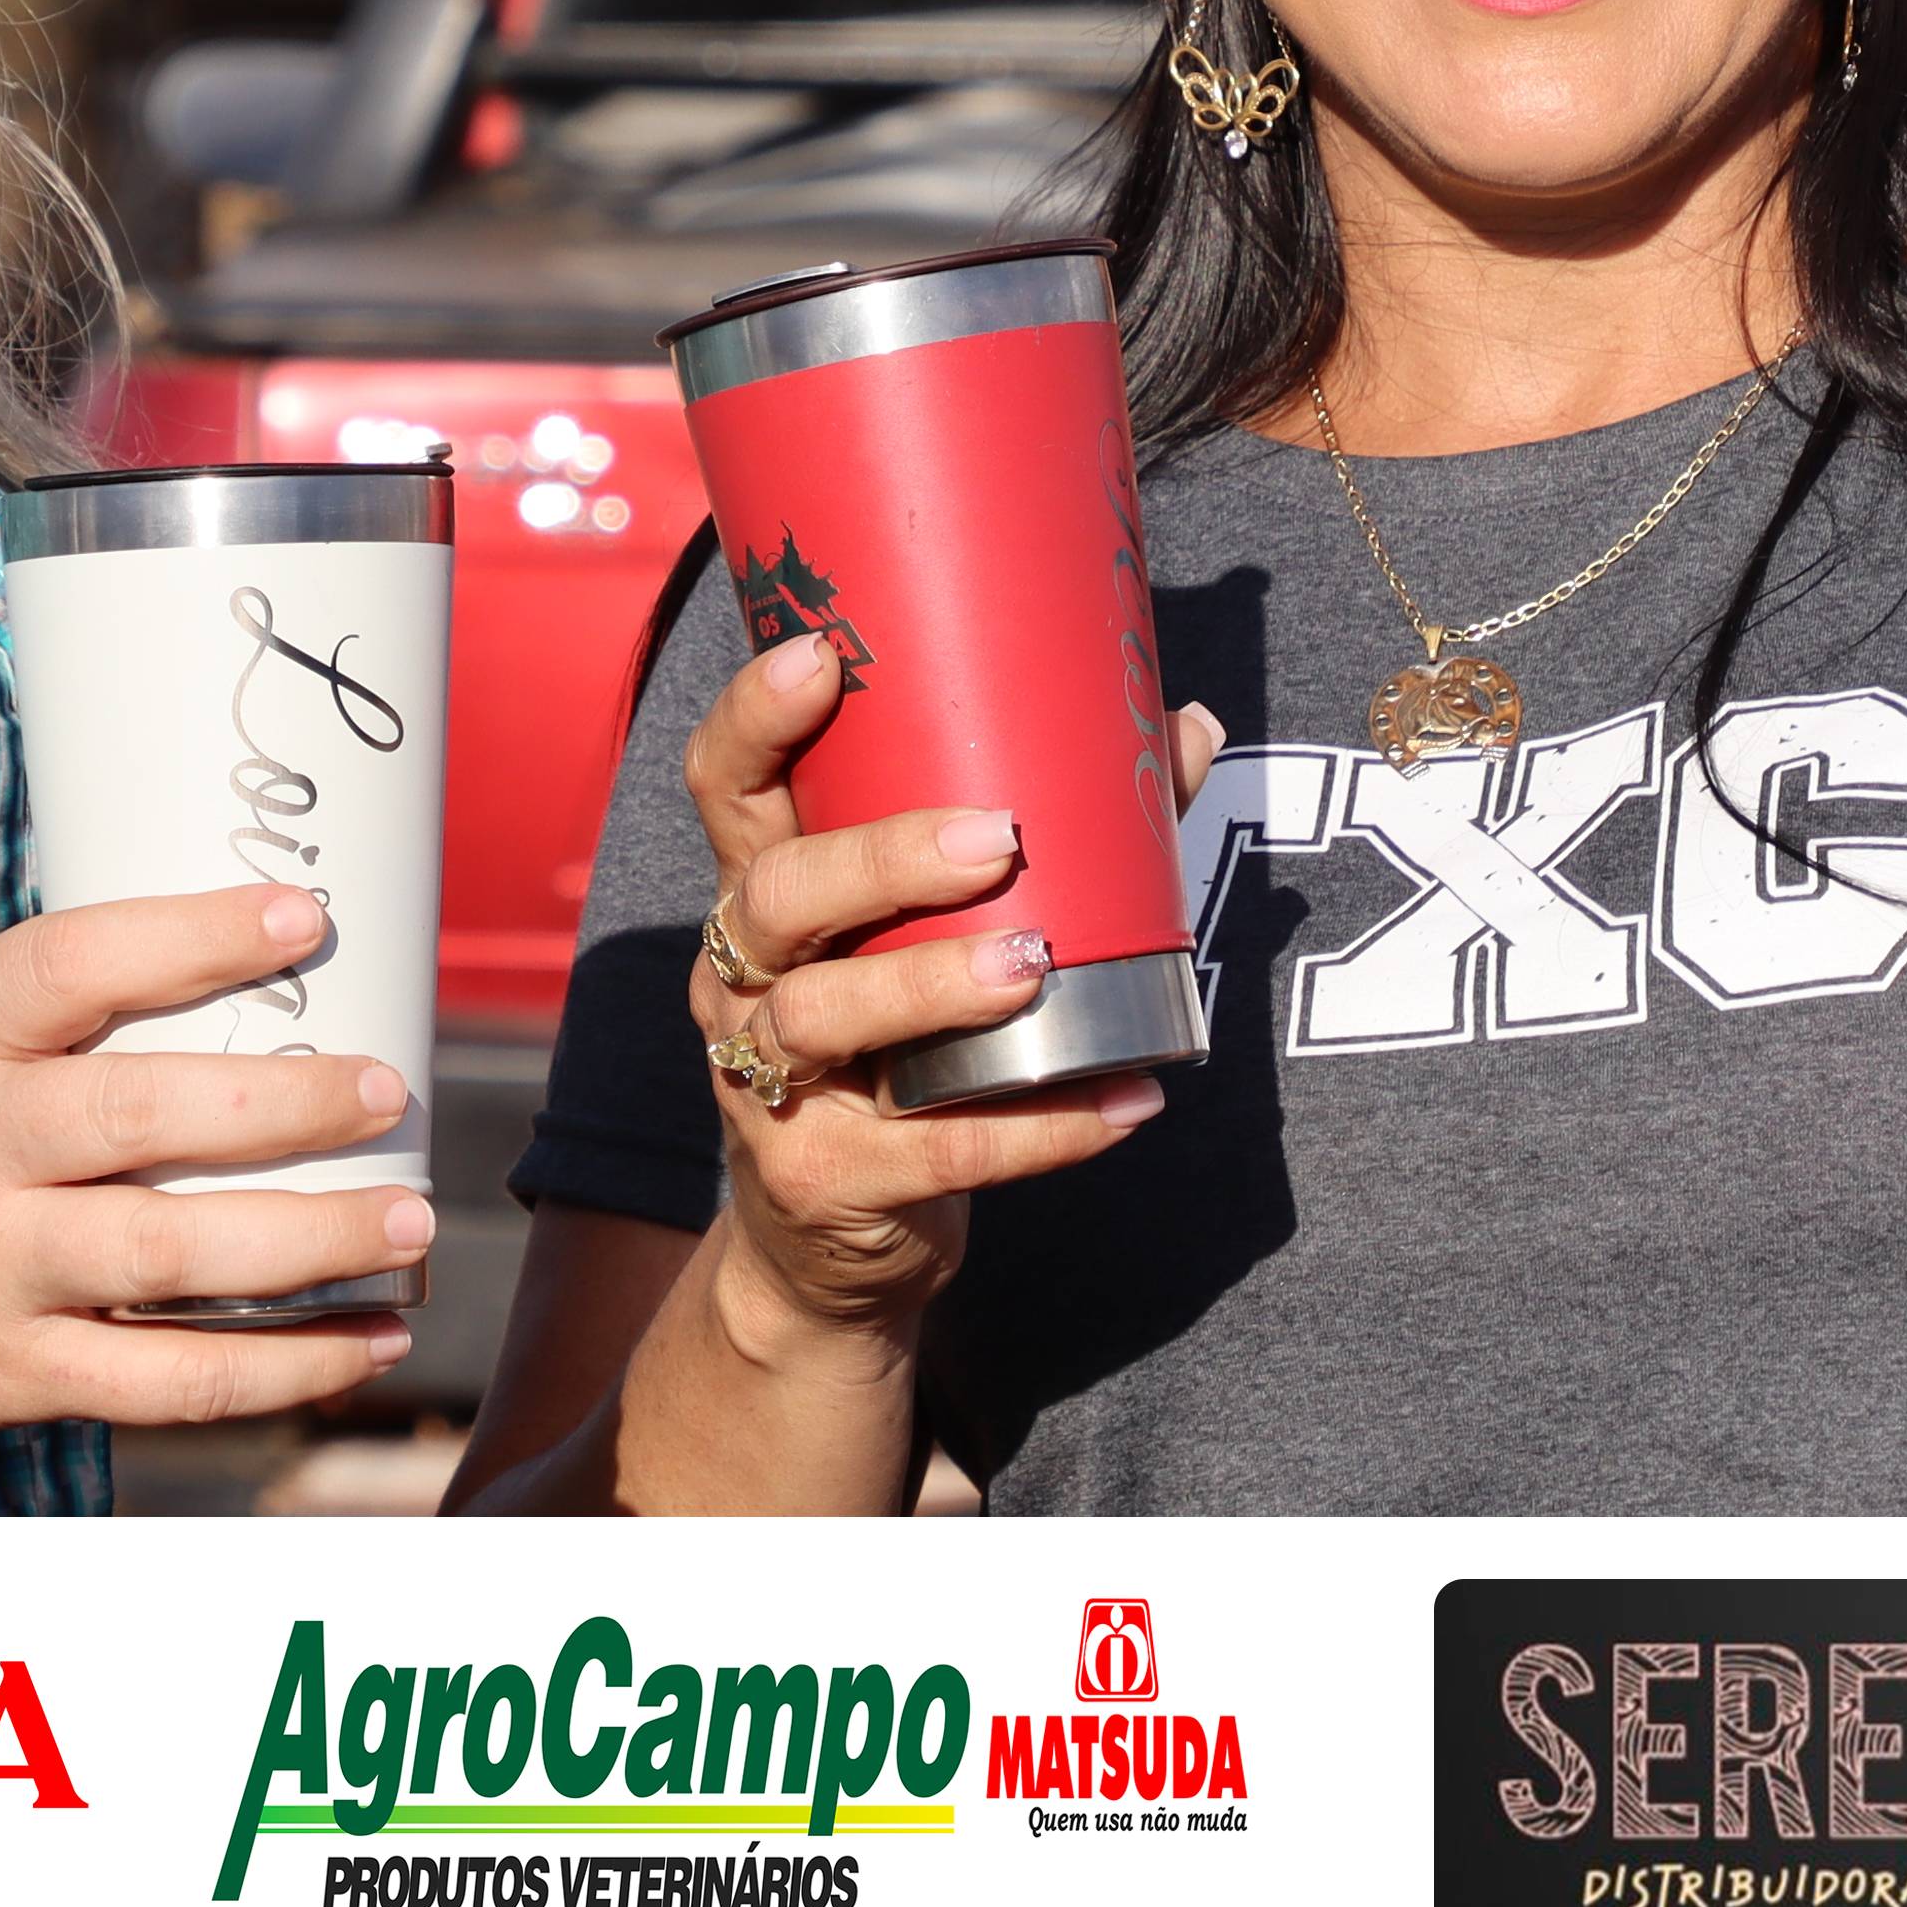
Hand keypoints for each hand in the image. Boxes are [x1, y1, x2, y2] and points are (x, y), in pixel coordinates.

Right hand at [0, 886, 433, 1454]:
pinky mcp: (16, 1373)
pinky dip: (282, 1369)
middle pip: (139, 1115)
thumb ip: (52, 1015)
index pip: (68, 964)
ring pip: (170, 1255)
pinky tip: (368, 1341)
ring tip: (409, 1219)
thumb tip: (247, 952)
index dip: (189, 936)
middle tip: (387, 1089)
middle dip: (283, 1105)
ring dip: (310, 1241)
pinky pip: (168, 1379)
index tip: (301, 919)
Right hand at [676, 638, 1213, 1376]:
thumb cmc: (901, 1053)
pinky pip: (931, 1150)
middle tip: (998, 842)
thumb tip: (1180, 727)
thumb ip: (1051, 836)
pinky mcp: (817, 1179)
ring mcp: (765, 1082)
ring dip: (933, 986)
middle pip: (779, 896)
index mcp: (765, 894)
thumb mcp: (935, 942)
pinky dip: (1036, 1129)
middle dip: (882, 860)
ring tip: (1036, 968)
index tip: (820, 656)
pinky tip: (1122, 1101)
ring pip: (826, 1017)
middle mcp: (741, 977)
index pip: (726, 786)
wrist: (828, 1250)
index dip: (756, 718)